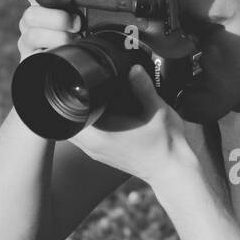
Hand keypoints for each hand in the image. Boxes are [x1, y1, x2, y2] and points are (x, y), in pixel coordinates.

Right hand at [12, 0, 81, 61]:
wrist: (81, 66)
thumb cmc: (85, 37)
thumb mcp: (87, 18)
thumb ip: (83, 3)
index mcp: (43, 6)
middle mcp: (32, 22)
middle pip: (31, 14)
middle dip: (57, 18)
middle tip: (77, 24)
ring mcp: (27, 41)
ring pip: (31, 35)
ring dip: (56, 37)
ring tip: (74, 41)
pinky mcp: (29, 60)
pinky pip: (33, 55)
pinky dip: (49, 52)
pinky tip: (59, 52)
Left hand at [67, 64, 191, 185]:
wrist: (172, 171)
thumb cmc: (167, 145)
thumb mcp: (158, 111)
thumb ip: (144, 88)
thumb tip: (133, 68)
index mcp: (102, 137)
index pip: (70, 116)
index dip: (70, 98)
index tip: (76, 85)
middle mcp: (94, 147)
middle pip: (66, 122)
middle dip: (72, 104)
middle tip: (83, 87)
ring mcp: (97, 152)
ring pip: (74, 130)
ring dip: (79, 115)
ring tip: (91, 99)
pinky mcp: (103, 154)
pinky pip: (85, 136)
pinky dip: (87, 123)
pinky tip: (102, 113)